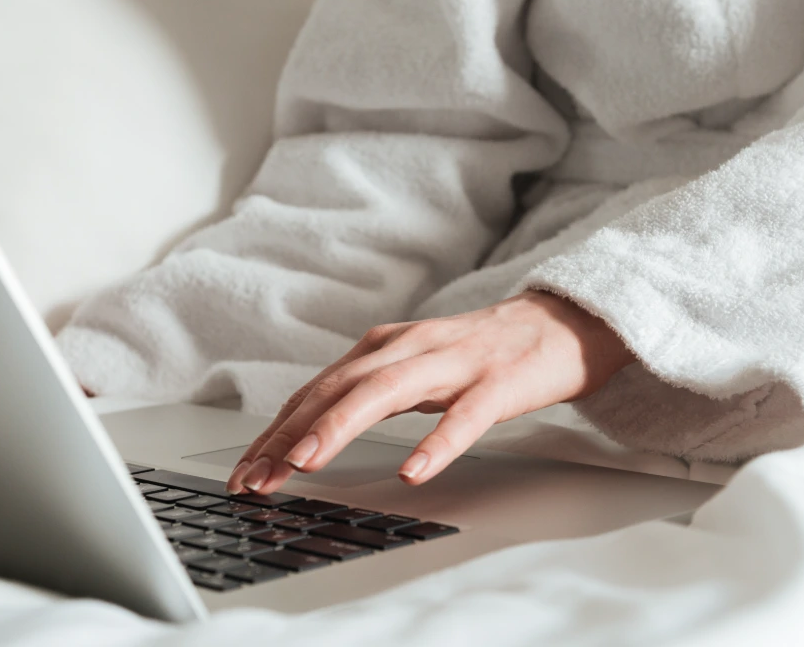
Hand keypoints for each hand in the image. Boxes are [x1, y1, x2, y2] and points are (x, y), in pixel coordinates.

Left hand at [224, 290, 634, 493]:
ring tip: (305, 464)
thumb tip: (307, 433)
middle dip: (288, 434)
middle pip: (335, 389)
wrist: (560, 323)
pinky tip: (412, 471)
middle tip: (256, 479)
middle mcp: (409, 348)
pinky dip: (435, 443)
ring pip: (384, 392)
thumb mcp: (414, 368)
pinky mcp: (498, 383)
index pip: (314, 391)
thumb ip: (367, 392)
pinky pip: (463, 417)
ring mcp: (454, 363)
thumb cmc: (482, 354)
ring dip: (337, 427)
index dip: (273, 431)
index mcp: (384, 347)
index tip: (243, 473)